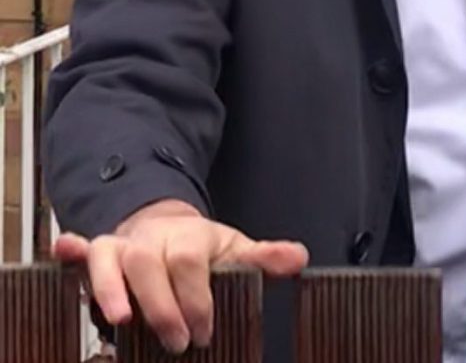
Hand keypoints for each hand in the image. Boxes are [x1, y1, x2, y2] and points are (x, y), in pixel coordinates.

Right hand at [52, 199, 308, 353]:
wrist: (171, 228)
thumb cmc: (204, 250)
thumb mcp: (235, 251)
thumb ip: (263, 257)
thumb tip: (299, 258)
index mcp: (191, 236)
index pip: (190, 261)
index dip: (195, 296)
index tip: (202, 332)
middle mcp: (154, 238)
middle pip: (148, 261)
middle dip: (160, 303)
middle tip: (176, 343)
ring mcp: (124, 244)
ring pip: (110, 256)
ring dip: (109, 287)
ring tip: (120, 321)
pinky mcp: (100, 255)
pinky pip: (82, 250)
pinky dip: (69, 252)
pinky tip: (61, 253)